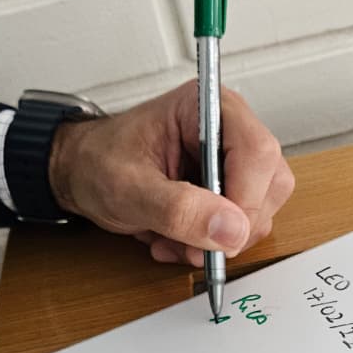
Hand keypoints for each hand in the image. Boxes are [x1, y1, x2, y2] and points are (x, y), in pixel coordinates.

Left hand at [49, 84, 294, 266]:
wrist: (82, 173)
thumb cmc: (98, 162)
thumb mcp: (128, 188)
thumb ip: (178, 208)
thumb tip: (230, 229)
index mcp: (207, 107)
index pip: (257, 151)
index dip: (246, 199)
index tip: (219, 234)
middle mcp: (229, 129)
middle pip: (269, 183)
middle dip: (232, 226)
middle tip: (192, 244)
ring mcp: (234, 160)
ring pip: (261, 209)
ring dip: (219, 240)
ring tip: (174, 240)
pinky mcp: (231, 187)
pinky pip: (243, 225)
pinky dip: (213, 244)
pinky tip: (180, 239)